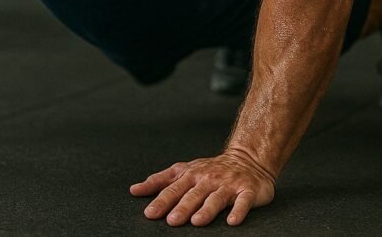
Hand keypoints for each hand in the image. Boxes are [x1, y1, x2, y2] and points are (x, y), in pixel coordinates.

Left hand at [129, 149, 275, 226]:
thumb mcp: (183, 171)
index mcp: (191, 175)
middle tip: (172, 221)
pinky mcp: (247, 190)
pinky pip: (243, 201)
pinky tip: (232, 221)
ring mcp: (228, 184)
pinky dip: (238, 211)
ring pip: (216, 198)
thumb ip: (160, 181)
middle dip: (182, 207)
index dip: (162, 201)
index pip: (173, 188)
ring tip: (197, 221)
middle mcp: (208, 179)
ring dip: (206, 210)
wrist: (248, 159)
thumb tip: (134, 190)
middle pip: (193, 194)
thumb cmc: (211, 169)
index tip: (150, 213)